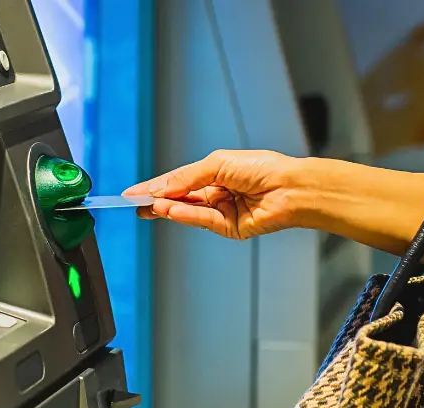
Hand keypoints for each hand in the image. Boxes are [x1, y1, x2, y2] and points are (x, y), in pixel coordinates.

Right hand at [123, 149, 302, 239]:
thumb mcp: (217, 164)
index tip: (133, 193)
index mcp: (214, 173)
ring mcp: (221, 211)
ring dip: (169, 208)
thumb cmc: (262, 168)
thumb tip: (161, 188)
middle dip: (157, 200)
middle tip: (135, 205)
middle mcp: (216, 193)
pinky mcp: (228, 228)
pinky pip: (202, 221)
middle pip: (179, 198)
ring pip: (188, 211)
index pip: (177, 181)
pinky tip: (171, 210)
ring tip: (151, 207)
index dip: (155, 186)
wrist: (290, 187)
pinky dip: (186, 216)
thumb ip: (187, 177)